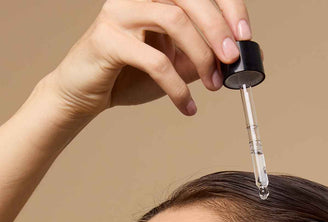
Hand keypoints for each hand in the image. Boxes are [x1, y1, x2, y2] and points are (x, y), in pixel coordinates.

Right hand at [40, 0, 253, 124]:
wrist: (83, 94)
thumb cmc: (127, 75)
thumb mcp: (174, 64)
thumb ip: (201, 57)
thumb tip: (237, 58)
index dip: (228, 7)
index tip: (243, 37)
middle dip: (217, 29)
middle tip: (231, 60)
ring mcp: (121, 12)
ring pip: (174, 20)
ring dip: (201, 55)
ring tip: (212, 85)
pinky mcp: (108, 39)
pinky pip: (154, 60)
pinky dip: (177, 87)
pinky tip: (186, 105)